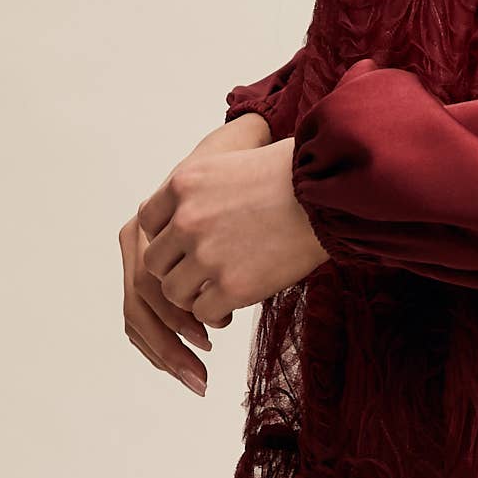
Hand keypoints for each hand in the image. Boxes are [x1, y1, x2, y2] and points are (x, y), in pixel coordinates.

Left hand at [121, 124, 328, 396]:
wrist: (329, 193)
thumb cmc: (290, 175)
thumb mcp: (232, 164)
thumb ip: (199, 192)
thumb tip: (184, 221)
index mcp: (183, 183)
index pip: (148, 222)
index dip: (167, 237)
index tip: (187, 243)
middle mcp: (186, 219)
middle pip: (155, 261)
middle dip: (177, 269)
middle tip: (203, 272)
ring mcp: (207, 255)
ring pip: (174, 292)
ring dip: (193, 294)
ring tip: (219, 289)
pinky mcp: (232, 286)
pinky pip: (203, 312)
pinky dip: (215, 313)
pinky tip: (234, 302)